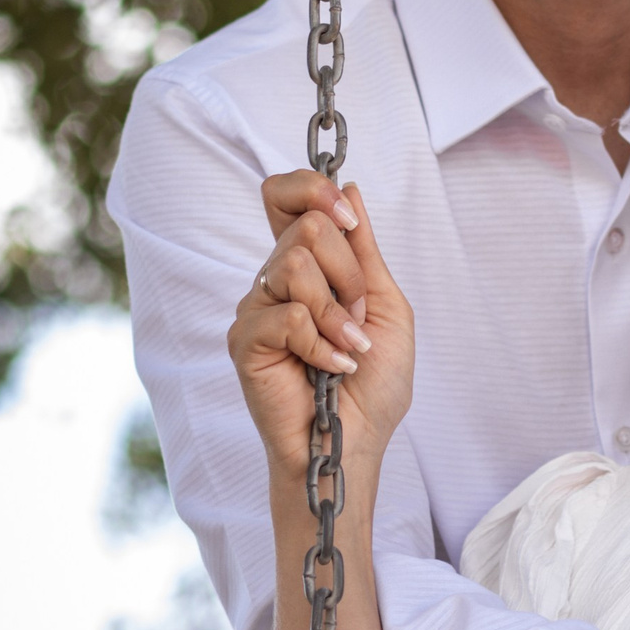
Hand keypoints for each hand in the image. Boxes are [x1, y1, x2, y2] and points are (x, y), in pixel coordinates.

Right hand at [227, 175, 414, 478]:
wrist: (355, 441)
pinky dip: (322, 344)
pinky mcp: (244, 341)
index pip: (284, 195)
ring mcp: (256, 309)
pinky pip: (287, 315)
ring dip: (338, 312)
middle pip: (305, 226)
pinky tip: (330, 367)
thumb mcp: (385, 303)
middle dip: (348, 272)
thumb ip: (364, 249)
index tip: (348, 218)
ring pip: (295, 264)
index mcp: (307, 264)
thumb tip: (348, 188)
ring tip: (346, 347)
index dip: (312, 189)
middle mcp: (275, 279)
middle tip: (357, 317)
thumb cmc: (373, 382)